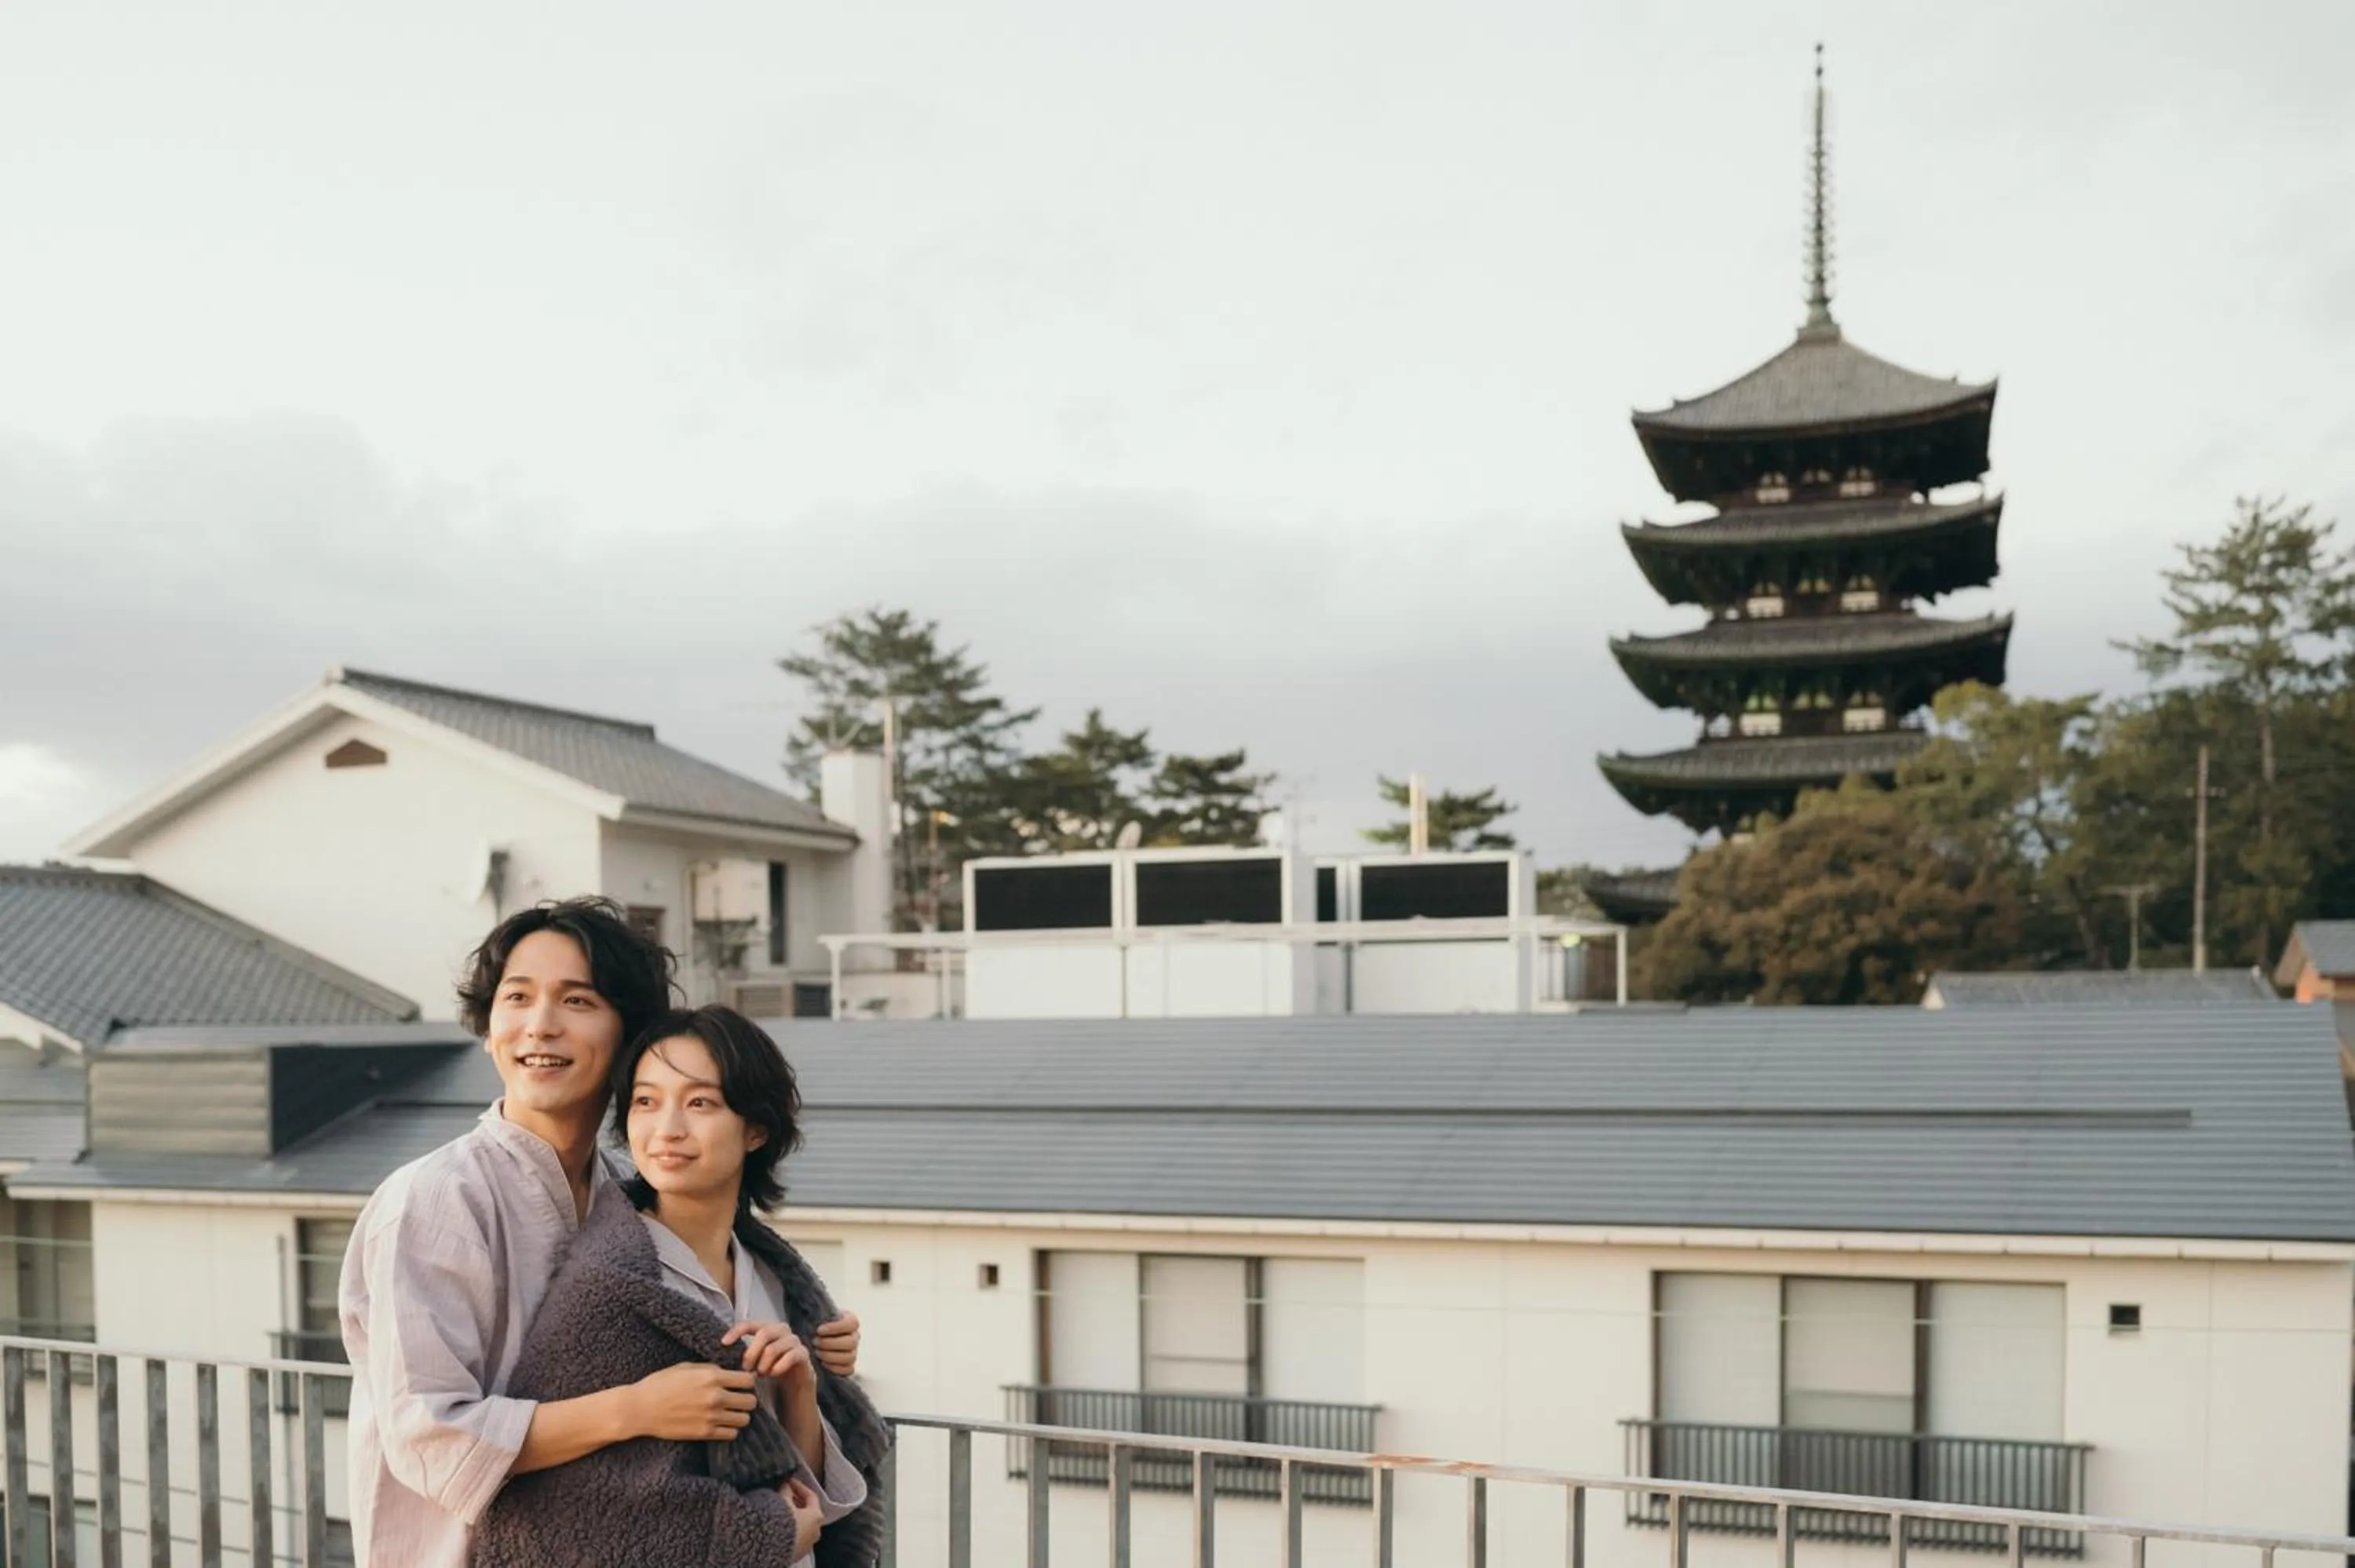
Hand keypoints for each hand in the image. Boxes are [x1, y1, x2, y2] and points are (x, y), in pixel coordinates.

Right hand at [627, 1361, 757, 1440]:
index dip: (747, 1381)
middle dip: (746, 1399)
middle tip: (737, 1399)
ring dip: (739, 1415)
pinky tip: (720, 1424)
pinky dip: (729, 1429)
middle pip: (751, 1401)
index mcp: (712, 1377)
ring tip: (729, 1412)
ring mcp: (711, 1417)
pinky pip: (731, 1434)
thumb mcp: (686, 1367)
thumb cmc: (660, 1384)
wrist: (640, 1409)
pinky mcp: (704, 1433)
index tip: (741, 1384)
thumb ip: (710, 1369)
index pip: (748, 1380)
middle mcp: (716, 1397)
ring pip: (744, 1419)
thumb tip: (728, 1371)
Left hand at [724, 1321, 814, 1391]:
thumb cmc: (770, 1372)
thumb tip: (725, 1350)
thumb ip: (745, 1353)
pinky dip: (777, 1368)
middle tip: (747, 1369)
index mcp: (768, 1328)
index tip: (724, 1343)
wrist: (793, 1388)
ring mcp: (794, 1341)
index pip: (750, 1323)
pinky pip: (789, 1357)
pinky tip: (773, 1375)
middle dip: (751, 1353)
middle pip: (764, 1333)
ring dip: (763, 1364)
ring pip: (773, 1348)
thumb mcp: (754, 1361)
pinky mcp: (803, 1354)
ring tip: (761, 1374)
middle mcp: (782, 1330)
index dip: (736, 1331)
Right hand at [782, 1476, 823, 1554]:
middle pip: (808, 1511)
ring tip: (779, 1508)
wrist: (771, 1547)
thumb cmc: (781, 1522)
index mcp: (816, 1516)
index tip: (789, 1481)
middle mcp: (816, 1530)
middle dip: (796, 1501)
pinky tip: (778, 1524)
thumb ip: (786, 1490)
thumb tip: (786, 1484)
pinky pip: (796, 1535)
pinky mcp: (798, 1552)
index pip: (811, 1496)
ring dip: (792, 1515)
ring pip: (802, 1524)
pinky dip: (790, 1527)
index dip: (799, 1486)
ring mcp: (808, 1543)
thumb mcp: (783, 1501)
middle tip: (784, 1494)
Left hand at [814, 1312, 860, 1376]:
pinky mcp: (849, 1366)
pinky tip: (822, 1363)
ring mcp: (853, 1352)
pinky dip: (835, 1368)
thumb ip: (818, 1315)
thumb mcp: (817, 1317)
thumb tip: (815, 1316)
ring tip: (816, 1353)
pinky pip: (848, 1369)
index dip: (836, 1327)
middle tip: (815, 1342)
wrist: (812, 1339)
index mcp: (851, 1321)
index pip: (852, 1323)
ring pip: (849, 1357)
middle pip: (850, 1342)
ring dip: (831, 1356)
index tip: (819, 1330)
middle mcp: (854, 1337)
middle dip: (830, 1343)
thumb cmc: (815, 1326)